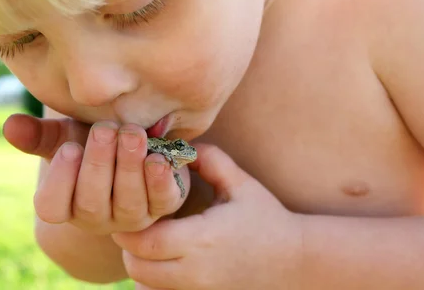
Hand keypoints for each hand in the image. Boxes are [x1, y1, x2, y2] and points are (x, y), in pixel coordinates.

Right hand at [3, 114, 190, 233]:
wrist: (138, 148)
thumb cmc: (94, 145)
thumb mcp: (67, 137)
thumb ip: (40, 135)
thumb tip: (10, 125)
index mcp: (66, 202)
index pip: (52, 207)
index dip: (60, 180)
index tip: (70, 147)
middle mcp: (97, 216)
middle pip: (92, 202)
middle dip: (99, 164)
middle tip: (105, 130)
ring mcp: (131, 215)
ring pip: (128, 201)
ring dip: (129, 166)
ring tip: (132, 134)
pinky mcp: (163, 206)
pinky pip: (162, 201)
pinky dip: (159, 181)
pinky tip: (157, 158)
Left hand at [111, 144, 303, 289]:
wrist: (294, 261)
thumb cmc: (267, 219)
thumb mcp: (241, 184)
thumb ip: (212, 160)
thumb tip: (181, 147)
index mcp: (202, 238)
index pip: (145, 241)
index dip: (129, 227)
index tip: (132, 209)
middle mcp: (196, 271)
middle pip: (138, 267)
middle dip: (129, 246)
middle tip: (137, 224)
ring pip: (145, 285)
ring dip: (140, 264)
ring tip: (152, 242)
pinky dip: (154, 282)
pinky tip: (166, 262)